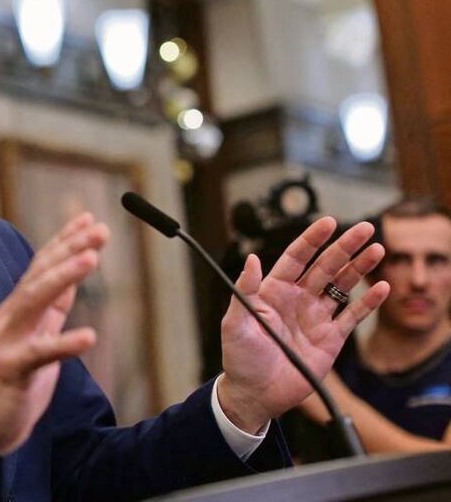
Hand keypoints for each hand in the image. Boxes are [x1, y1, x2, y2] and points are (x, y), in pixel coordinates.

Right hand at [0, 213, 108, 484]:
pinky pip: (40, 355)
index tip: (89, 218)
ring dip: (63, 277)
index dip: (65, 241)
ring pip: (35, 301)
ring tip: (91, 259)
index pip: (43, 266)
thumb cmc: (14, 378)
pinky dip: (64, 344)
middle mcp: (11, 316)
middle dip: (70, 249)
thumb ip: (53, 305)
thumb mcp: (38, 334)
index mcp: (19, 307)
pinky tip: (89, 336)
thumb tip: (73, 274)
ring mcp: (9, 341)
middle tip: (99, 229)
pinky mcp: (12, 370)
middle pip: (41, 275)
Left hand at [218, 218, 389, 432]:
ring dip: (359, 268)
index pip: (296, 257)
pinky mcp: (330, 339)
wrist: (255, 394)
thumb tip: (251, 259)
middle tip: (366, 228)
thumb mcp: (235, 323)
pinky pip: (352, 316)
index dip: (312, 239)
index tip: (328, 222)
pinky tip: (381, 287)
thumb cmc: (239, 358)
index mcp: (273, 291)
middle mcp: (297, 299)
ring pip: (342, 286)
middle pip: (325, 266)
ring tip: (377, 250)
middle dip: (345, 247)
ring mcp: (315, 317)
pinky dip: (368, 303)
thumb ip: (244, 290)